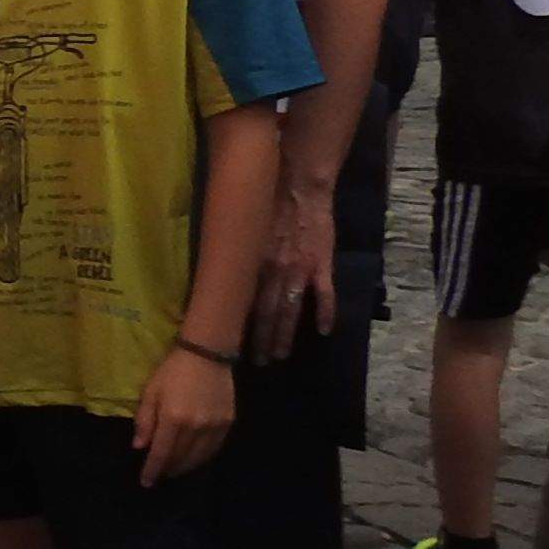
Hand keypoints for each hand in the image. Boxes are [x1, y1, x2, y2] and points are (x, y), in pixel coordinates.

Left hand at [132, 341, 238, 483]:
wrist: (207, 354)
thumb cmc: (172, 371)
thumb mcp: (150, 392)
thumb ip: (144, 421)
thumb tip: (140, 447)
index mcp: (173, 419)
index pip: (161, 454)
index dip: (152, 471)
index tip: (146, 482)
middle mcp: (195, 427)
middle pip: (180, 458)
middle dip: (168, 469)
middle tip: (159, 474)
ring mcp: (214, 426)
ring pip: (199, 457)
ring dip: (185, 466)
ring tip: (175, 469)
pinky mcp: (228, 422)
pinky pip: (214, 448)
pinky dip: (202, 457)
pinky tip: (194, 458)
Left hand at [244, 182, 335, 359]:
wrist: (299, 186)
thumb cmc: (266, 204)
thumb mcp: (243, 231)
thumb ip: (239, 257)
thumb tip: (222, 278)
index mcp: (253, 264)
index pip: (245, 303)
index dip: (241, 326)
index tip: (233, 346)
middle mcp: (275, 271)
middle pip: (266, 313)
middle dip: (262, 339)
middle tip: (259, 362)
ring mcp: (300, 270)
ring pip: (291, 310)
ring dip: (286, 334)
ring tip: (281, 355)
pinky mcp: (322, 264)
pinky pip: (325, 294)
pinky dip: (326, 313)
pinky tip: (324, 331)